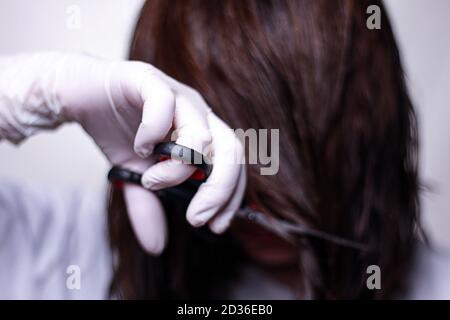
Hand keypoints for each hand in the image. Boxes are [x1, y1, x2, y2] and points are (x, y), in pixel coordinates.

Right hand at [0, 53, 245, 254]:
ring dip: (177, 170)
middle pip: (231, 150)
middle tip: (196, 218)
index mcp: (202, 131)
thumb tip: (157, 246)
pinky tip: (140, 147)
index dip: (231, 197)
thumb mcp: (135, 178)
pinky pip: (163, 105)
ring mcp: (176, 95)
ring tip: (152, 180)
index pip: (234, 165)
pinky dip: (152, 133)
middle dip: (219, 191)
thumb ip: (149, 206)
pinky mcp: (148, 80)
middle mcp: (197, 112)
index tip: (216, 225)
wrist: (81, 95)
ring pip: (200, 135)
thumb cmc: (117, 131)